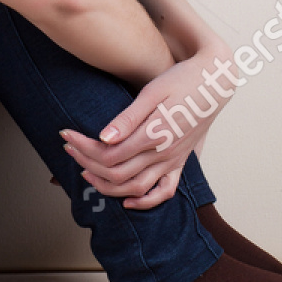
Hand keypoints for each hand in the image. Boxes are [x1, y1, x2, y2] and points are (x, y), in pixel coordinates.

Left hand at [60, 45, 233, 211]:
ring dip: (107, 185)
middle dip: (87, 164)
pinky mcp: (181, 163)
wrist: (214, 80)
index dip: (84, 148)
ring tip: (85, 172)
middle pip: (117, 172)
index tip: (66, 135)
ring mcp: (174, 161)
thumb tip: (103, 138)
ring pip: (136, 188)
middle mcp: (165, 153)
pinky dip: (145, 202)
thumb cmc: (181, 80)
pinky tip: (127, 201)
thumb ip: (128, 118)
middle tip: (68, 149)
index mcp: (155, 134)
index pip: (110, 154)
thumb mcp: (153, 92)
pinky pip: (165, 192)